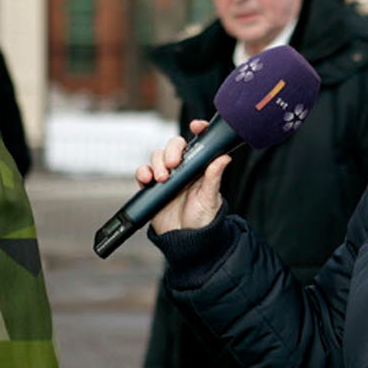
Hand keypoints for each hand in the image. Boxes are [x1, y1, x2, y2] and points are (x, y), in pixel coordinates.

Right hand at [136, 119, 230, 234]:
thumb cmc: (202, 220)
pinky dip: (142, 172)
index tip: (195, 126)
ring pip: (157, 156)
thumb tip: (224, 158)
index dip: (198, 130)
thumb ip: (214, 178)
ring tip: (162, 178)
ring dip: (157, 162)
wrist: (185, 241)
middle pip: (174, 145)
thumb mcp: (210, 199)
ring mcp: (167, 176)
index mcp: (200, 167)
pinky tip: (147, 179)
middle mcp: (183, 168)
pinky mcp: (152, 187)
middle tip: (173, 164)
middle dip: (171, 150)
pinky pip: (143, 172)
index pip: (199, 143)